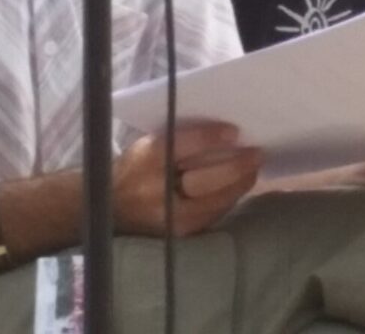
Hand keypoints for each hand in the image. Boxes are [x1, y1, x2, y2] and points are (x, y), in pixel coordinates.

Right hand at [115, 123, 261, 237]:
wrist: (106, 208)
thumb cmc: (133, 169)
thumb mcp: (148, 145)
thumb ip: (182, 139)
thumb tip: (227, 134)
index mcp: (146, 160)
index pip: (184, 146)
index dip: (212, 138)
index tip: (236, 132)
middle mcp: (156, 191)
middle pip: (205, 180)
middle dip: (237, 166)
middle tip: (258, 153)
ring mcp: (169, 218)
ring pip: (215, 201)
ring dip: (240, 183)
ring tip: (254, 167)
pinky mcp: (180, 233)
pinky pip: (213, 214)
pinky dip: (230, 197)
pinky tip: (240, 185)